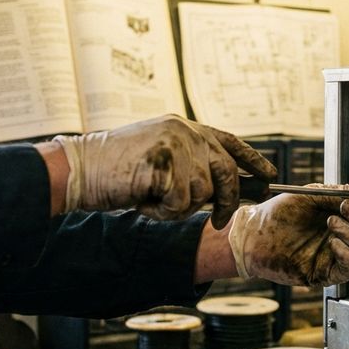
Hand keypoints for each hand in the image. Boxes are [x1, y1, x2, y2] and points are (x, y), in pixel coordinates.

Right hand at [54, 114, 275, 227]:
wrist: (79, 169)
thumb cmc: (116, 171)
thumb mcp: (161, 160)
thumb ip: (190, 165)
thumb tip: (224, 188)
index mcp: (184, 127)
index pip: (230, 141)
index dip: (253, 160)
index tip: (269, 175)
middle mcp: (184, 130)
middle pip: (226, 172)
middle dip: (227, 202)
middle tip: (219, 221)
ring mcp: (176, 144)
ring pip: (202, 192)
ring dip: (179, 208)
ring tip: (152, 198)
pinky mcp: (166, 163)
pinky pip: (181, 203)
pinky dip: (163, 211)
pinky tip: (142, 198)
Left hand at [228, 183, 348, 285]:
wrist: (252, 235)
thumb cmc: (276, 216)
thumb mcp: (310, 196)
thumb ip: (340, 193)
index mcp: (342, 217)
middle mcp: (342, 237)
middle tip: (347, 207)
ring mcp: (335, 256)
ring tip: (331, 221)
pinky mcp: (325, 273)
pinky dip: (347, 254)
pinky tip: (334, 243)